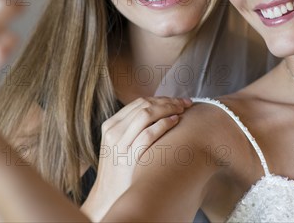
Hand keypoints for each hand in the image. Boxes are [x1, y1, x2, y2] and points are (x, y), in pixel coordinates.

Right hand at [81, 96, 192, 220]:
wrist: (108, 195)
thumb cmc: (120, 168)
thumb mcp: (119, 143)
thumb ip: (132, 127)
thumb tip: (158, 111)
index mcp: (111, 125)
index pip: (138, 102)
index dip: (160, 98)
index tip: (177, 100)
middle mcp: (114, 132)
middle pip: (144, 105)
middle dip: (167, 101)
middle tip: (184, 103)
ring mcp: (121, 144)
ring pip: (146, 114)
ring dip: (168, 108)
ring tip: (182, 110)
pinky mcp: (130, 157)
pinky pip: (149, 134)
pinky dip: (164, 124)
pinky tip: (175, 121)